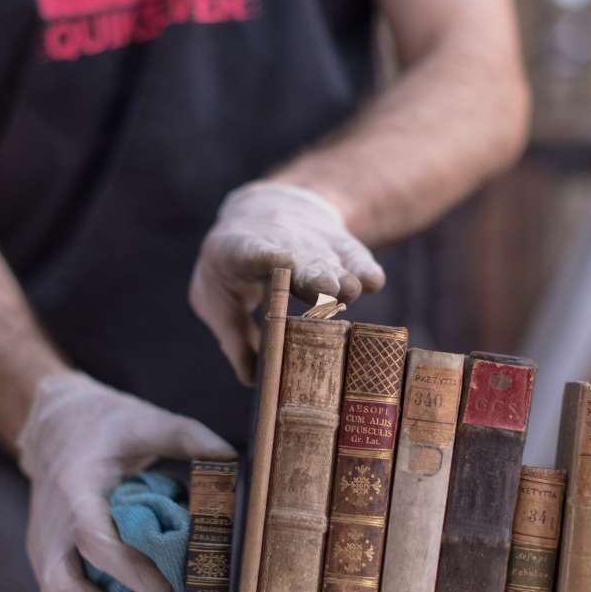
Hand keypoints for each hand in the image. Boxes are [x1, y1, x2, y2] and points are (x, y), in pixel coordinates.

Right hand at [17, 372, 234, 591]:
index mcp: (76, 490)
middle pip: (61, 588)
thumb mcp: (151, 422)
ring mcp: (44, 545)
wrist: (54, 426)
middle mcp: (52, 525)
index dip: (128, 571)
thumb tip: (237, 465)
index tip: (164, 591)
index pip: (93, 540)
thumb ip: (193, 440)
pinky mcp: (46, 557)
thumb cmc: (108, 424)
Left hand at [189, 181, 385, 383]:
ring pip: (327, 261)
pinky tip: (374, 281)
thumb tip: (253, 379)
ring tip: (350, 291)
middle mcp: (280, 242)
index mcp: (238, 250)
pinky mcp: (338, 246)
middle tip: (327, 289)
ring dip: (338, 277)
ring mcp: (312, 244)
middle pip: (299, 261)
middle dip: (313, 275)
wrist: (261, 212)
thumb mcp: (216, 298)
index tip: (286, 261)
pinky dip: (364, 269)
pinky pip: (353, 257)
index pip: (251, 251)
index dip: (268, 256)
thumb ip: (232, 335)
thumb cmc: (231, 269)